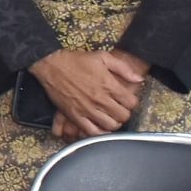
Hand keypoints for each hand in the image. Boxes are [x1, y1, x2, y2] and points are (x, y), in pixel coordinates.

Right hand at [26, 48, 146, 137]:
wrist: (51, 65)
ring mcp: (87, 109)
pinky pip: (91, 131)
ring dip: (113, 122)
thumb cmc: (76, 60)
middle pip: (123, 116)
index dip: (132, 102)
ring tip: (110, 117)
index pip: (131, 103)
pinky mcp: (75, 115)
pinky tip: (100, 127)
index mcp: (109, 85)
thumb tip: (139, 79)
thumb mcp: (102, 57)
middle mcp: (100, 99)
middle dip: (124, 113)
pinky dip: (99, 132)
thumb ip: (123, 68)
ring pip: (110, 126)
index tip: (127, 100)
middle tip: (119, 109)